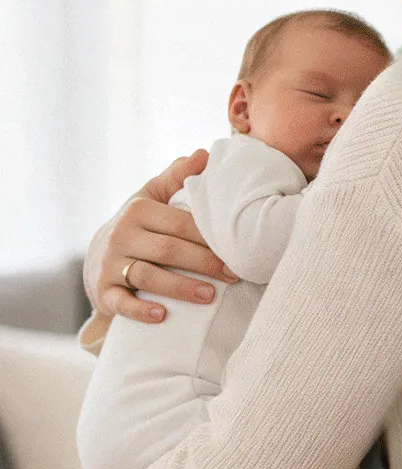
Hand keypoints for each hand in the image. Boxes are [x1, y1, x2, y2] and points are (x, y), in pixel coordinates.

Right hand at [92, 157, 223, 327]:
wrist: (98, 258)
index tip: (236, 250)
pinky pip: (122, 303)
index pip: (179, 223)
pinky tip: (163, 315)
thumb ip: (176, 177)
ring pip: (148, 277)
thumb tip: (204, 154)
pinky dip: (141, 310)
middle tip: (233, 275)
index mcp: (138, 210)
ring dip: (180, 288)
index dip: (208, 237)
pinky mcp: (104, 292)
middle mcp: (122, 235)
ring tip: (210, 296)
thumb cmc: (137, 227)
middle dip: (203, 263)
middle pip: (168, 250)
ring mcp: (111, 265)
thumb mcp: (151, 198)